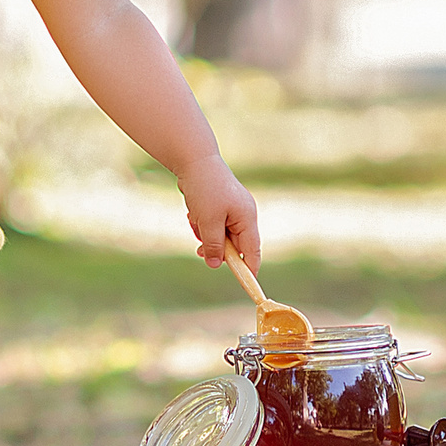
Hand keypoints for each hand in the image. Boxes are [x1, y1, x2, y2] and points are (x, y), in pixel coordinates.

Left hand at [174, 155, 258, 270]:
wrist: (194, 160)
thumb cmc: (205, 189)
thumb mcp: (209, 222)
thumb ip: (214, 246)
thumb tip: (216, 265)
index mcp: (247, 219)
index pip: (253, 251)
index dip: (249, 269)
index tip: (246, 284)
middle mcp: (243, 215)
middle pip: (234, 245)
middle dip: (215, 248)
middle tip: (199, 250)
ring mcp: (231, 210)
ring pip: (218, 235)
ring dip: (204, 234)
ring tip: (195, 218)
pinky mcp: (218, 206)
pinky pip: (211, 224)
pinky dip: (201, 223)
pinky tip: (193, 211)